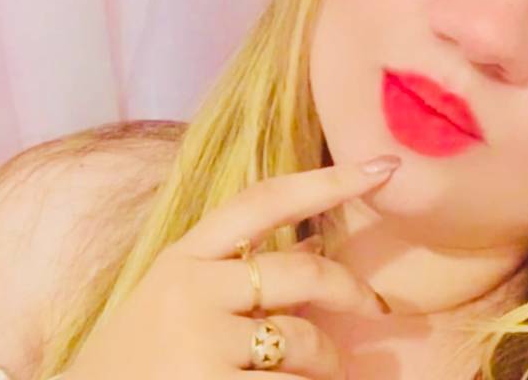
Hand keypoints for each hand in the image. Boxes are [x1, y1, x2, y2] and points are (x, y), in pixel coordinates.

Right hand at [63, 154, 399, 379]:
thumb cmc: (143, 347)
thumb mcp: (180, 291)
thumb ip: (237, 264)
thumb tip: (317, 241)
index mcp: (186, 254)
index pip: (265, 199)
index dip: (328, 180)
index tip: (384, 167)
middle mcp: (192, 288)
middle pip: (301, 272)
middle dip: (349, 289)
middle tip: (375, 307)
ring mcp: (199, 341)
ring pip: (302, 340)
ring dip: (327, 361)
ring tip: (325, 372)